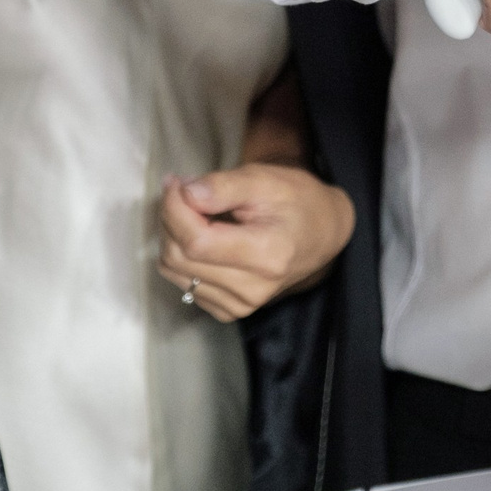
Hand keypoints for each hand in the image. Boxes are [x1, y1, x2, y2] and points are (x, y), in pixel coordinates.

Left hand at [157, 162, 352, 323]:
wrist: (320, 234)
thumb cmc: (296, 201)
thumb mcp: (265, 180)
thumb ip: (224, 185)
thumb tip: (186, 194)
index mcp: (267, 255)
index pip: (196, 241)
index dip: (174, 209)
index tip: (175, 183)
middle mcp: (253, 289)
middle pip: (179, 258)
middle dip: (170, 218)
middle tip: (182, 191)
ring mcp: (240, 305)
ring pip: (174, 271)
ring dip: (172, 236)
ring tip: (194, 211)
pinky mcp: (229, 311)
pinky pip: (183, 282)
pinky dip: (182, 255)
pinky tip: (201, 235)